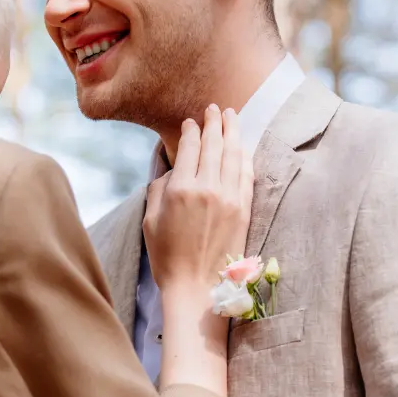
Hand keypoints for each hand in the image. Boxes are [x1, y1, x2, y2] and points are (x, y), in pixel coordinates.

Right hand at [144, 105, 252, 292]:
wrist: (197, 288)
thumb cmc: (167, 258)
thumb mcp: (150, 221)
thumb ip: (159, 190)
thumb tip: (173, 171)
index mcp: (180, 189)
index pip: (190, 147)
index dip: (191, 130)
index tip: (191, 121)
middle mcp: (207, 188)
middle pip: (214, 144)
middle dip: (214, 122)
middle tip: (215, 108)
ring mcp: (229, 198)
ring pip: (233, 154)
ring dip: (233, 131)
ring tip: (232, 116)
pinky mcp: (244, 209)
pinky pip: (246, 173)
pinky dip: (244, 155)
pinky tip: (243, 146)